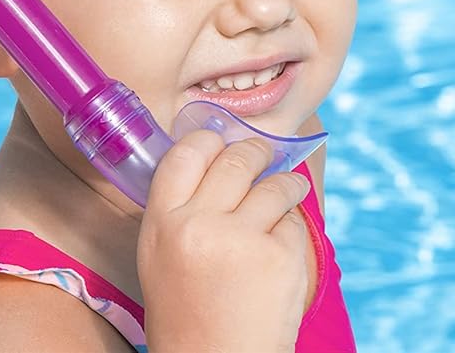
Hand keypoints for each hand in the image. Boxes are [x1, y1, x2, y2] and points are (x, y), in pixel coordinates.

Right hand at [138, 130, 311, 352]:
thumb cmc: (189, 313)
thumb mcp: (160, 258)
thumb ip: (180, 209)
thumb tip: (216, 156)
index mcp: (162, 224)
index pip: (187, 153)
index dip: (210, 140)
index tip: (223, 142)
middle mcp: (198, 226)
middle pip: (236, 158)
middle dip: (256, 153)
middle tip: (263, 157)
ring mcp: (242, 240)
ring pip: (274, 184)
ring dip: (285, 185)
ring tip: (285, 194)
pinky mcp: (280, 257)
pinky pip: (294, 222)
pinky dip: (292, 231)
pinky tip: (279, 252)